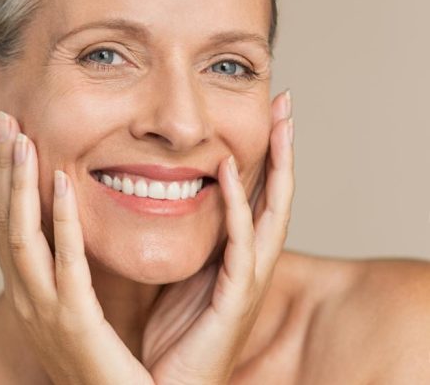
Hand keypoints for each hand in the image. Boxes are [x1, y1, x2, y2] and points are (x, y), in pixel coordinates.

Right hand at [0, 110, 152, 384]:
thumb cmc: (100, 364)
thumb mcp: (73, 311)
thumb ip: (67, 271)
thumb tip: (67, 233)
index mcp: (24, 292)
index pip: (3, 224)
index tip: (4, 138)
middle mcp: (22, 297)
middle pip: (0, 221)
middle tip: (2, 120)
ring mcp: (42, 310)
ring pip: (19, 235)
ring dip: (17, 184)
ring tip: (20, 138)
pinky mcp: (73, 322)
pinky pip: (64, 263)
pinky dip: (60, 220)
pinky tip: (63, 182)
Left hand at [141, 90, 294, 383]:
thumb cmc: (172, 335)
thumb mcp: (175, 272)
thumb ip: (177, 238)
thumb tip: (150, 195)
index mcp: (234, 256)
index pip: (256, 194)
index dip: (264, 153)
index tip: (265, 112)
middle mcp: (249, 263)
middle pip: (276, 195)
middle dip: (284, 148)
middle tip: (287, 101)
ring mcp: (247, 280)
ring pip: (273, 212)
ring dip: (278, 165)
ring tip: (280, 121)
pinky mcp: (235, 299)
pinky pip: (240, 244)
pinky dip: (238, 205)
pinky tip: (229, 171)